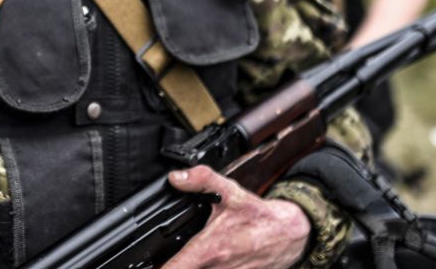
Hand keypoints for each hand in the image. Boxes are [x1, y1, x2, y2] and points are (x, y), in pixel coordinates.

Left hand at [162, 166, 309, 268]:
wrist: (290, 234)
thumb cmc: (260, 217)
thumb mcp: (231, 192)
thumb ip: (202, 180)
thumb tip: (176, 177)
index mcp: (210, 250)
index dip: (158, 268)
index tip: (144, 266)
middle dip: (172, 264)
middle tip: (161, 257)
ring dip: (190, 264)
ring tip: (182, 256)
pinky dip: (206, 267)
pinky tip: (202, 258)